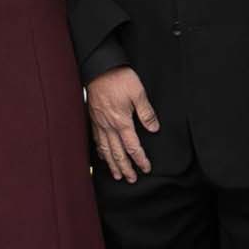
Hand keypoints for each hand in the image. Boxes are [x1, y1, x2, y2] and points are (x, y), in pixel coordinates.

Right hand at [87, 66, 158, 181]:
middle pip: (118, 153)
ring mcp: (99, 123)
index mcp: (122, 121)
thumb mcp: (138, 93)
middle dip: (125, 168)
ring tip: (117, 175)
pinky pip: (97, 140)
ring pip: (106, 150)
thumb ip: (146, 113)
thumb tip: (154, 129)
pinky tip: (103, 157)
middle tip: (131, 179)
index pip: (133, 147)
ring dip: (112, 164)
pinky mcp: (94, 118)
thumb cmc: (119, 78)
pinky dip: (100, 151)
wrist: (99, 68)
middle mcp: (109, 126)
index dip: (140, 160)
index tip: (146, 168)